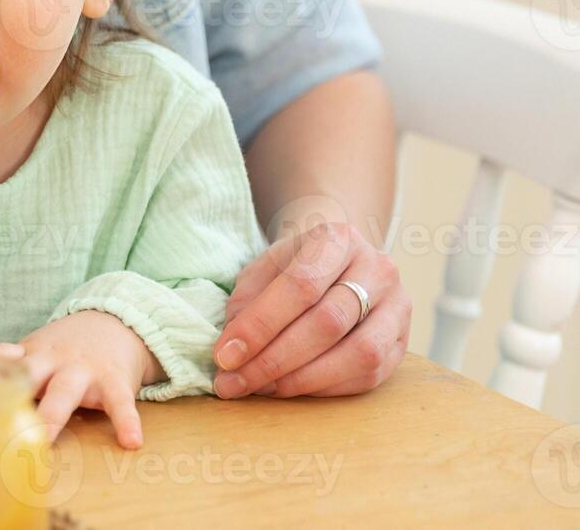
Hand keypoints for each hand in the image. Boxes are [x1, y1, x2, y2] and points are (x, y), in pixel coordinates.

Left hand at [0, 312, 162, 448]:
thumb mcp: (32, 352)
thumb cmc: (64, 348)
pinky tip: (130, 441)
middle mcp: (51, 361)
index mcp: (28, 357)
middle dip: (10, 399)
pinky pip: (121, 402)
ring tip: (44, 440)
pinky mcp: (114, 380)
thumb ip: (3, 369)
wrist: (116, 321)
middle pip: (26, 378)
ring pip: (65, 391)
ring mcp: (82, 369)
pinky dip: (126, 421)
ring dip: (54, 414)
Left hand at [213, 221, 411, 398]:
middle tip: (234, 382)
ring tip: (262, 388)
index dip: (260, 326)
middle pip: (328, 323)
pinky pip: (369, 375)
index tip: (224, 356)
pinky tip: (290, 389)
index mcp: (337, 239)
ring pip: (359, 354)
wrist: (340, 262)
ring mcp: (398, 306)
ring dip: (302, 380)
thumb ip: (246, 303)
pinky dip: (325, 388)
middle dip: (274, 360)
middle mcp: (377, 269)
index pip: (299, 287)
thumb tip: (233, 351)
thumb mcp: (263, 269)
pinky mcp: (403, 342)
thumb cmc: (294, 266)